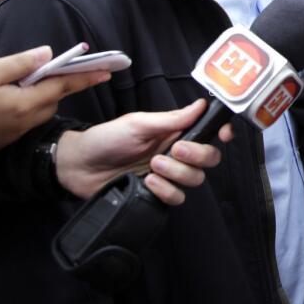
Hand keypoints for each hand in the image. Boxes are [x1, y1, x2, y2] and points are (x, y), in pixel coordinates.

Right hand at [0, 46, 110, 188]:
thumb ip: (19, 64)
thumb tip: (48, 53)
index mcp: (22, 107)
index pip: (62, 86)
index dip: (85, 76)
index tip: (108, 69)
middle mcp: (22, 124)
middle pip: (52, 99)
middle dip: (63, 82)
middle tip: (73, 65)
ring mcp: (10, 135)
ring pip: (38, 110)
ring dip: (43, 93)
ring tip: (36, 75)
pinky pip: (23, 119)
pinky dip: (27, 104)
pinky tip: (13, 93)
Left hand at [54, 98, 232, 203]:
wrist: (79, 166)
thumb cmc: (106, 138)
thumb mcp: (138, 123)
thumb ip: (172, 119)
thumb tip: (201, 105)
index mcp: (175, 131)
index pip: (209, 131)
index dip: (222, 133)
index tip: (223, 135)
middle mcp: (176, 153)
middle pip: (209, 159)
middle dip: (197, 155)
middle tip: (175, 150)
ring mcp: (168, 175)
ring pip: (195, 180)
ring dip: (176, 173)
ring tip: (153, 166)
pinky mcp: (157, 194)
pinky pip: (177, 198)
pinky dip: (165, 191)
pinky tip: (148, 183)